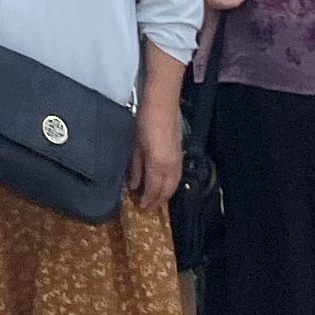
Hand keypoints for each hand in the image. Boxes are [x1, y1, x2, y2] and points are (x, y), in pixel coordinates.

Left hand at [128, 97, 182, 211]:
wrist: (162, 106)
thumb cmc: (145, 122)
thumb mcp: (136, 146)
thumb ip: (136, 168)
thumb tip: (134, 185)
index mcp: (157, 164)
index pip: (154, 189)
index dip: (148, 200)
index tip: (142, 207)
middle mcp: (170, 166)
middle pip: (166, 190)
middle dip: (158, 201)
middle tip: (149, 208)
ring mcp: (177, 161)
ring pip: (174, 185)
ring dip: (167, 195)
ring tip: (158, 201)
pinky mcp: (180, 155)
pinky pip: (178, 176)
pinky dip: (172, 185)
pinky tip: (166, 186)